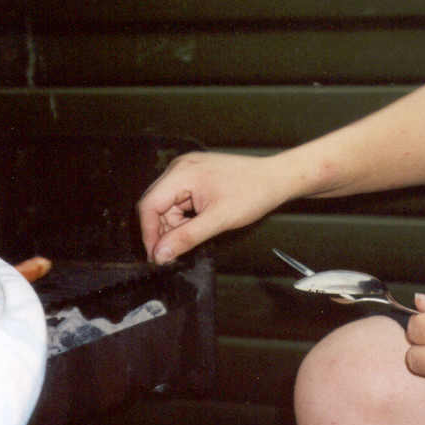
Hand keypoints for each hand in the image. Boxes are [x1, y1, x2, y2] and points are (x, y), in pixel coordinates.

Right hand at [137, 151, 289, 263]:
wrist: (276, 178)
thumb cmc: (254, 192)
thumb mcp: (219, 220)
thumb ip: (186, 237)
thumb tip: (161, 253)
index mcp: (182, 173)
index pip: (149, 205)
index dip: (149, 233)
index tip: (156, 256)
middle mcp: (180, 168)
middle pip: (155, 204)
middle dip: (162, 231)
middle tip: (172, 253)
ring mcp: (187, 170)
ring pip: (166, 204)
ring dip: (174, 225)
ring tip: (194, 235)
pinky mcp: (195, 176)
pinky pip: (179, 200)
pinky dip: (183, 217)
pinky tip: (198, 224)